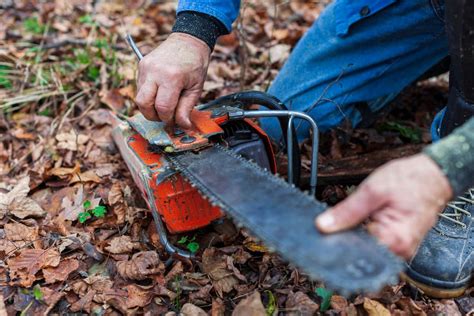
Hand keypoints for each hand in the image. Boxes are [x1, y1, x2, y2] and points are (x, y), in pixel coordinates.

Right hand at [135, 33, 210, 127]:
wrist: (188, 41)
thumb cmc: (195, 65)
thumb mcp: (196, 88)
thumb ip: (187, 109)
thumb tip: (183, 127)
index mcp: (172, 77)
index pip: (163, 107)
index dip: (167, 119)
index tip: (173, 120)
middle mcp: (155, 71)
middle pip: (143, 104)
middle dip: (153, 115)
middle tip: (164, 116)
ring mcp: (145, 67)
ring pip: (139, 97)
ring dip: (150, 106)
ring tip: (164, 103)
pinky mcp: (141, 66)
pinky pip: (140, 88)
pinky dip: (148, 96)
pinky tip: (160, 92)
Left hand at [315, 154, 452, 258]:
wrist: (434, 175)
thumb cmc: (410, 180)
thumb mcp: (372, 191)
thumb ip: (347, 211)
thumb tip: (323, 226)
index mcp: (394, 240)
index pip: (354, 253)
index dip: (335, 244)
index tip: (319, 236)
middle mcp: (399, 251)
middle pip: (359, 254)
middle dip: (341, 241)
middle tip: (324, 227)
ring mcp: (399, 249)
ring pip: (365, 249)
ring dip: (351, 238)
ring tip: (342, 222)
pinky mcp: (397, 243)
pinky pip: (374, 244)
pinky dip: (361, 236)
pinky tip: (354, 224)